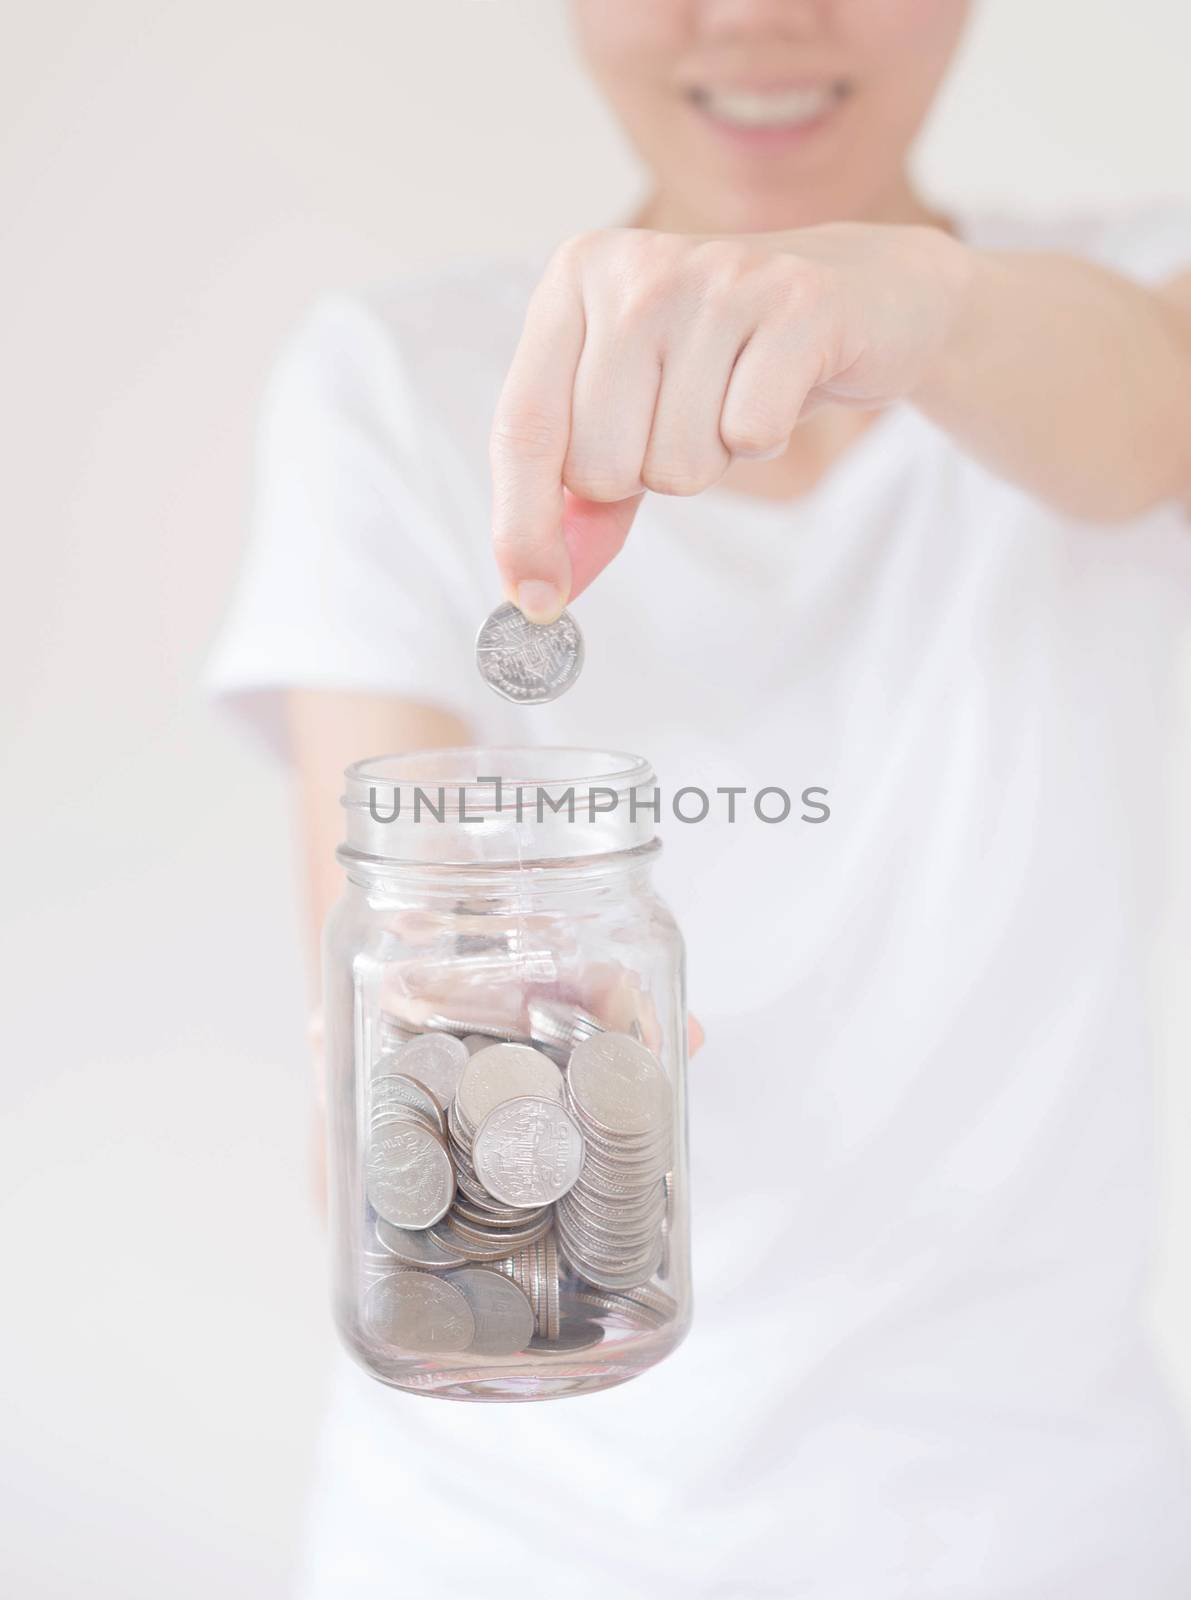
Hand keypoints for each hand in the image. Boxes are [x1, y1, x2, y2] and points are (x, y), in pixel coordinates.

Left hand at [491, 222, 967, 619]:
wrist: (865, 299)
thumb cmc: (727, 363)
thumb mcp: (636, 416)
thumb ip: (580, 502)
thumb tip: (542, 592)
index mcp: (573, 281)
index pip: (525, 427)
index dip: (522, 525)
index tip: (535, 599)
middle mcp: (634, 269)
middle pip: (600, 463)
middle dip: (645, 476)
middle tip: (689, 418)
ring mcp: (716, 278)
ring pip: (676, 461)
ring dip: (711, 458)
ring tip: (735, 397)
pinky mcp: (797, 302)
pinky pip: (749, 435)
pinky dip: (764, 439)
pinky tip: (780, 389)